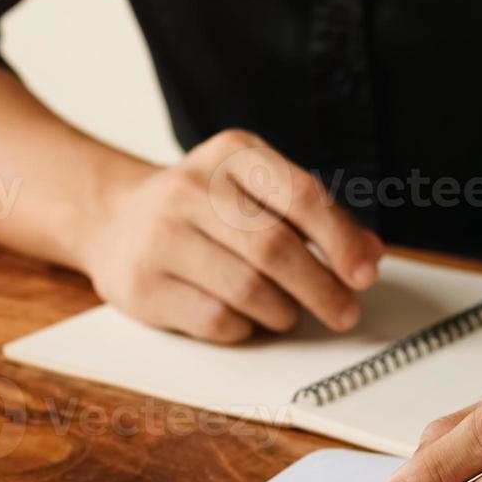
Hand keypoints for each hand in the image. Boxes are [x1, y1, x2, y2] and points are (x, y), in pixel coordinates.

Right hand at [77, 129, 382, 342]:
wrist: (112, 218)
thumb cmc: (202, 209)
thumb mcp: (252, 191)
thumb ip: (311, 217)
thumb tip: (369, 254)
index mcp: (230, 154)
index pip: (300, 195)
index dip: (341, 239)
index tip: (364, 274)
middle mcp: (189, 188)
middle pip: (275, 247)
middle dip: (321, 288)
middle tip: (343, 311)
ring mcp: (160, 236)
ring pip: (248, 289)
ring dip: (283, 311)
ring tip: (287, 312)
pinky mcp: (142, 284)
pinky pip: (216, 320)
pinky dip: (244, 327)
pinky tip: (245, 318)